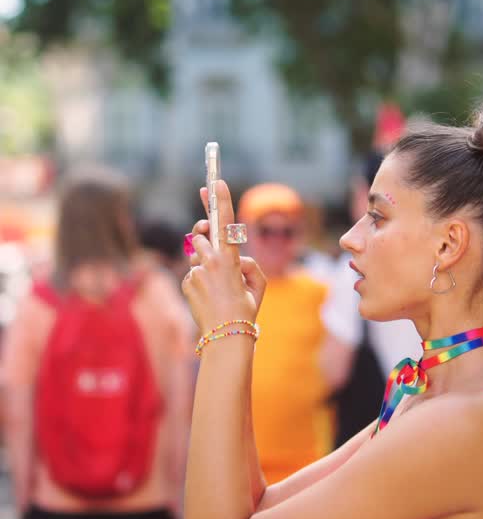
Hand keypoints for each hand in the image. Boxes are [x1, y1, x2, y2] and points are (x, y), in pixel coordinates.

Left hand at [182, 180, 265, 333]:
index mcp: (229, 258)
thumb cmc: (246, 311)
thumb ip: (248, 264)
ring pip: (196, 255)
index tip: (215, 181)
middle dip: (203, 233)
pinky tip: (209, 297)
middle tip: (206, 234)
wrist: (225, 337)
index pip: (225, 222)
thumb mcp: (258, 284)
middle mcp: (210, 261)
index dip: (220, 200)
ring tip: (216, 284)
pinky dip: (200, 281)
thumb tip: (235, 258)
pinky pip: (193, 274)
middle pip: (200, 234)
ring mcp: (195, 272)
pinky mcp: (187, 283)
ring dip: (204, 262)